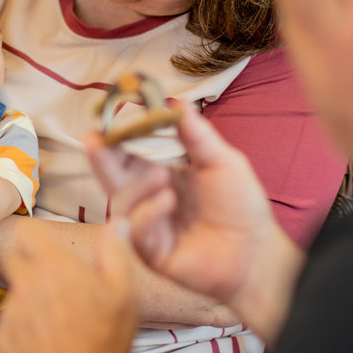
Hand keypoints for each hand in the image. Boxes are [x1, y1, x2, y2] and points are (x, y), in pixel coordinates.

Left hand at [0, 219, 137, 352]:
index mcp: (53, 266)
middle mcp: (25, 284)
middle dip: (29, 264)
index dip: (36, 236)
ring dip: (29, 299)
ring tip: (57, 322)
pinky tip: (46, 343)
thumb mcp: (124, 293)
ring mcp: (9, 313)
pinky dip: (24, 329)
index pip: (26, 230)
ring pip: (14, 293)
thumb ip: (116, 252)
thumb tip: (117, 222)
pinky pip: (10, 324)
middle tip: (55, 283)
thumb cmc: (104, 339)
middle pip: (13, 258)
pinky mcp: (1, 339)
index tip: (47, 246)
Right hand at [87, 101, 296, 327]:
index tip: (107, 117)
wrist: (256, 249)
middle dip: (102, 157)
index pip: (130, 150)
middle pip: (114, 174)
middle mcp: (149, 196)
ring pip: (121, 201)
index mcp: (162, 171)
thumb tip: (177, 101)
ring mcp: (148, 224)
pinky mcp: (151, 251)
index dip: (118, 135)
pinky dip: (148, 213)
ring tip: (161, 175)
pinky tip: (167, 202)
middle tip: (96, 139)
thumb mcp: (222, 162)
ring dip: (137, 186)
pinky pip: (137, 230)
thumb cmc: (240, 205)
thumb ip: (197, 136)